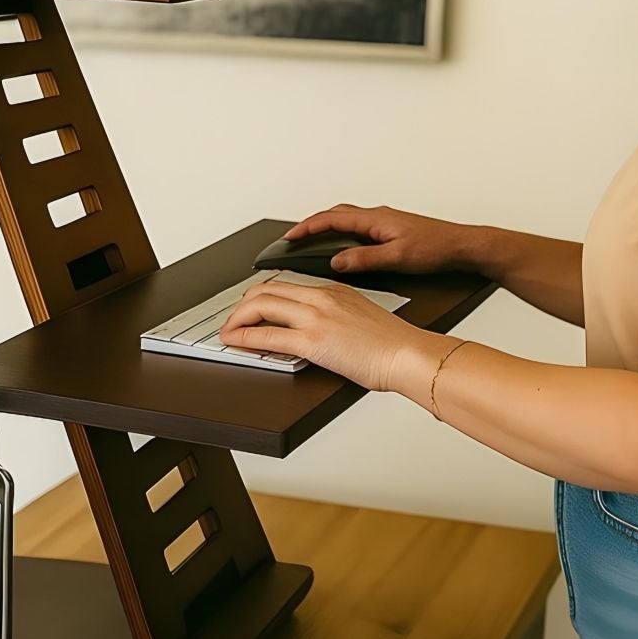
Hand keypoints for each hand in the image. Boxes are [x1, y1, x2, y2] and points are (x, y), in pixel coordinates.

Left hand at [217, 276, 433, 392]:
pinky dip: (244, 337)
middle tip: (234, 319)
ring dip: (237, 318)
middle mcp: (322, 297)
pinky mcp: (313, 341)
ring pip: (260, 305)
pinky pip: (267, 335)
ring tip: (228, 331)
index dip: (261, 294)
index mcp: (334, 290)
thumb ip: (339, 317)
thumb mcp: (362, 318)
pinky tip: (235, 342)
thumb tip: (324, 333)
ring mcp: (316, 317)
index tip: (252, 306)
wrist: (408, 354)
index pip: (286, 284)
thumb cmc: (394, 344)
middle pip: (266, 289)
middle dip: (242, 304)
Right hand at [281, 202, 472, 275]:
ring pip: (347, 218)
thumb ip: (364, 259)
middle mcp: (378, 215)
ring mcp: (385, 221)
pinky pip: (358, 225)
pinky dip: (342, 232)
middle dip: (312, 224)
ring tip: (312, 239)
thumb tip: (337, 262)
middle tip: (294, 237)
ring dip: (327, 226)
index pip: (332, 218)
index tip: (290, 236)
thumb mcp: (397, 258)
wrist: (462, 246)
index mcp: (375, 218)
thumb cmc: (436, 248)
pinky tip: (344, 245)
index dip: (307, 227)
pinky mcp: (392, 228)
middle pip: (335, 214)